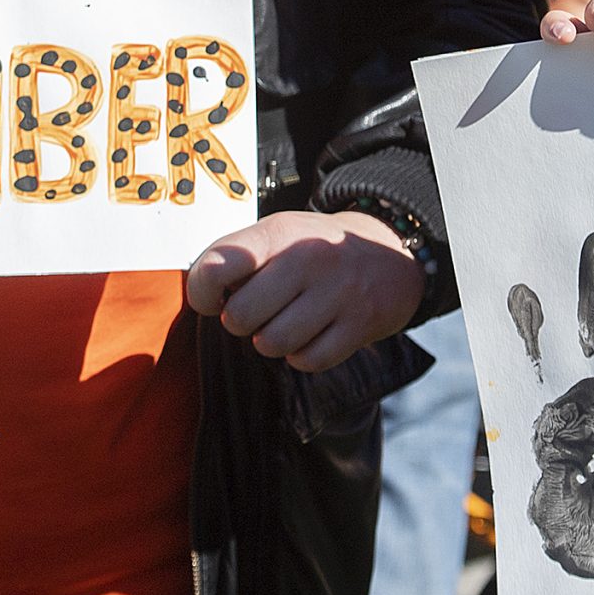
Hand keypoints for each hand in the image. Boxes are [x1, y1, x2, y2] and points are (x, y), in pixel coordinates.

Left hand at [185, 210, 422, 371]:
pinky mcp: (359, 324)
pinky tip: (310, 335)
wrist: (390, 253)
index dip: (203, 293)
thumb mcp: (278, 233)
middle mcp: (308, 258)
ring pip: (273, 344)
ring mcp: (337, 292)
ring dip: (271, 342)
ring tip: (284, 324)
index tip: (214, 299)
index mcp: (278, 233)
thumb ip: (236, 257)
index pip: (216, 267)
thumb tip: (203, 296)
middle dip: (241, 323)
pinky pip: (309, 361)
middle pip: (241, 316)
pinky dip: (303, 356)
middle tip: (257, 312)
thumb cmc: (316, 249)